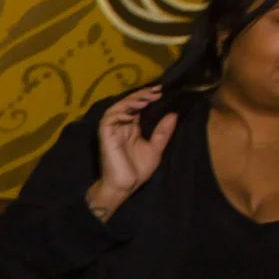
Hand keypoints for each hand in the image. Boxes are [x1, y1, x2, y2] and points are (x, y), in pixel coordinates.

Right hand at [88, 86, 176, 218]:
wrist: (124, 186)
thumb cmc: (137, 171)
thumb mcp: (156, 149)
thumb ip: (163, 132)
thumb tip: (173, 114)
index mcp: (131, 128)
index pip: (137, 107)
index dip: (147, 97)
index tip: (161, 91)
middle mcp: (121, 126)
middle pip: (127, 103)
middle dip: (141, 95)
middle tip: (156, 91)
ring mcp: (112, 130)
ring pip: (117, 108)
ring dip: (131, 101)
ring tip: (147, 99)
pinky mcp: (105, 136)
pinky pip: (109, 119)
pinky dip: (120, 113)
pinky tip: (133, 113)